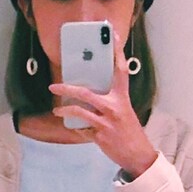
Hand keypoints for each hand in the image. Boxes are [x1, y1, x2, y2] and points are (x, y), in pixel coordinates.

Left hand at [48, 26, 157, 177]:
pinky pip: (83, 130)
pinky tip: (77, 128)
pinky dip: (78, 129)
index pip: (120, 71)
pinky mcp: (100, 136)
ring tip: (57, 110)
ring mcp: (106, 123)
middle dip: (67, 89)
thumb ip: (110, 100)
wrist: (138, 155)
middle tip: (54, 86)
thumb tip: (89, 94)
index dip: (116, 53)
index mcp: (122, 98)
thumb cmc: (130, 132)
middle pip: (86, 93)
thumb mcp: (124, 112)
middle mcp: (114, 108)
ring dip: (65, 110)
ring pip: (79, 112)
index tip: (113, 36)